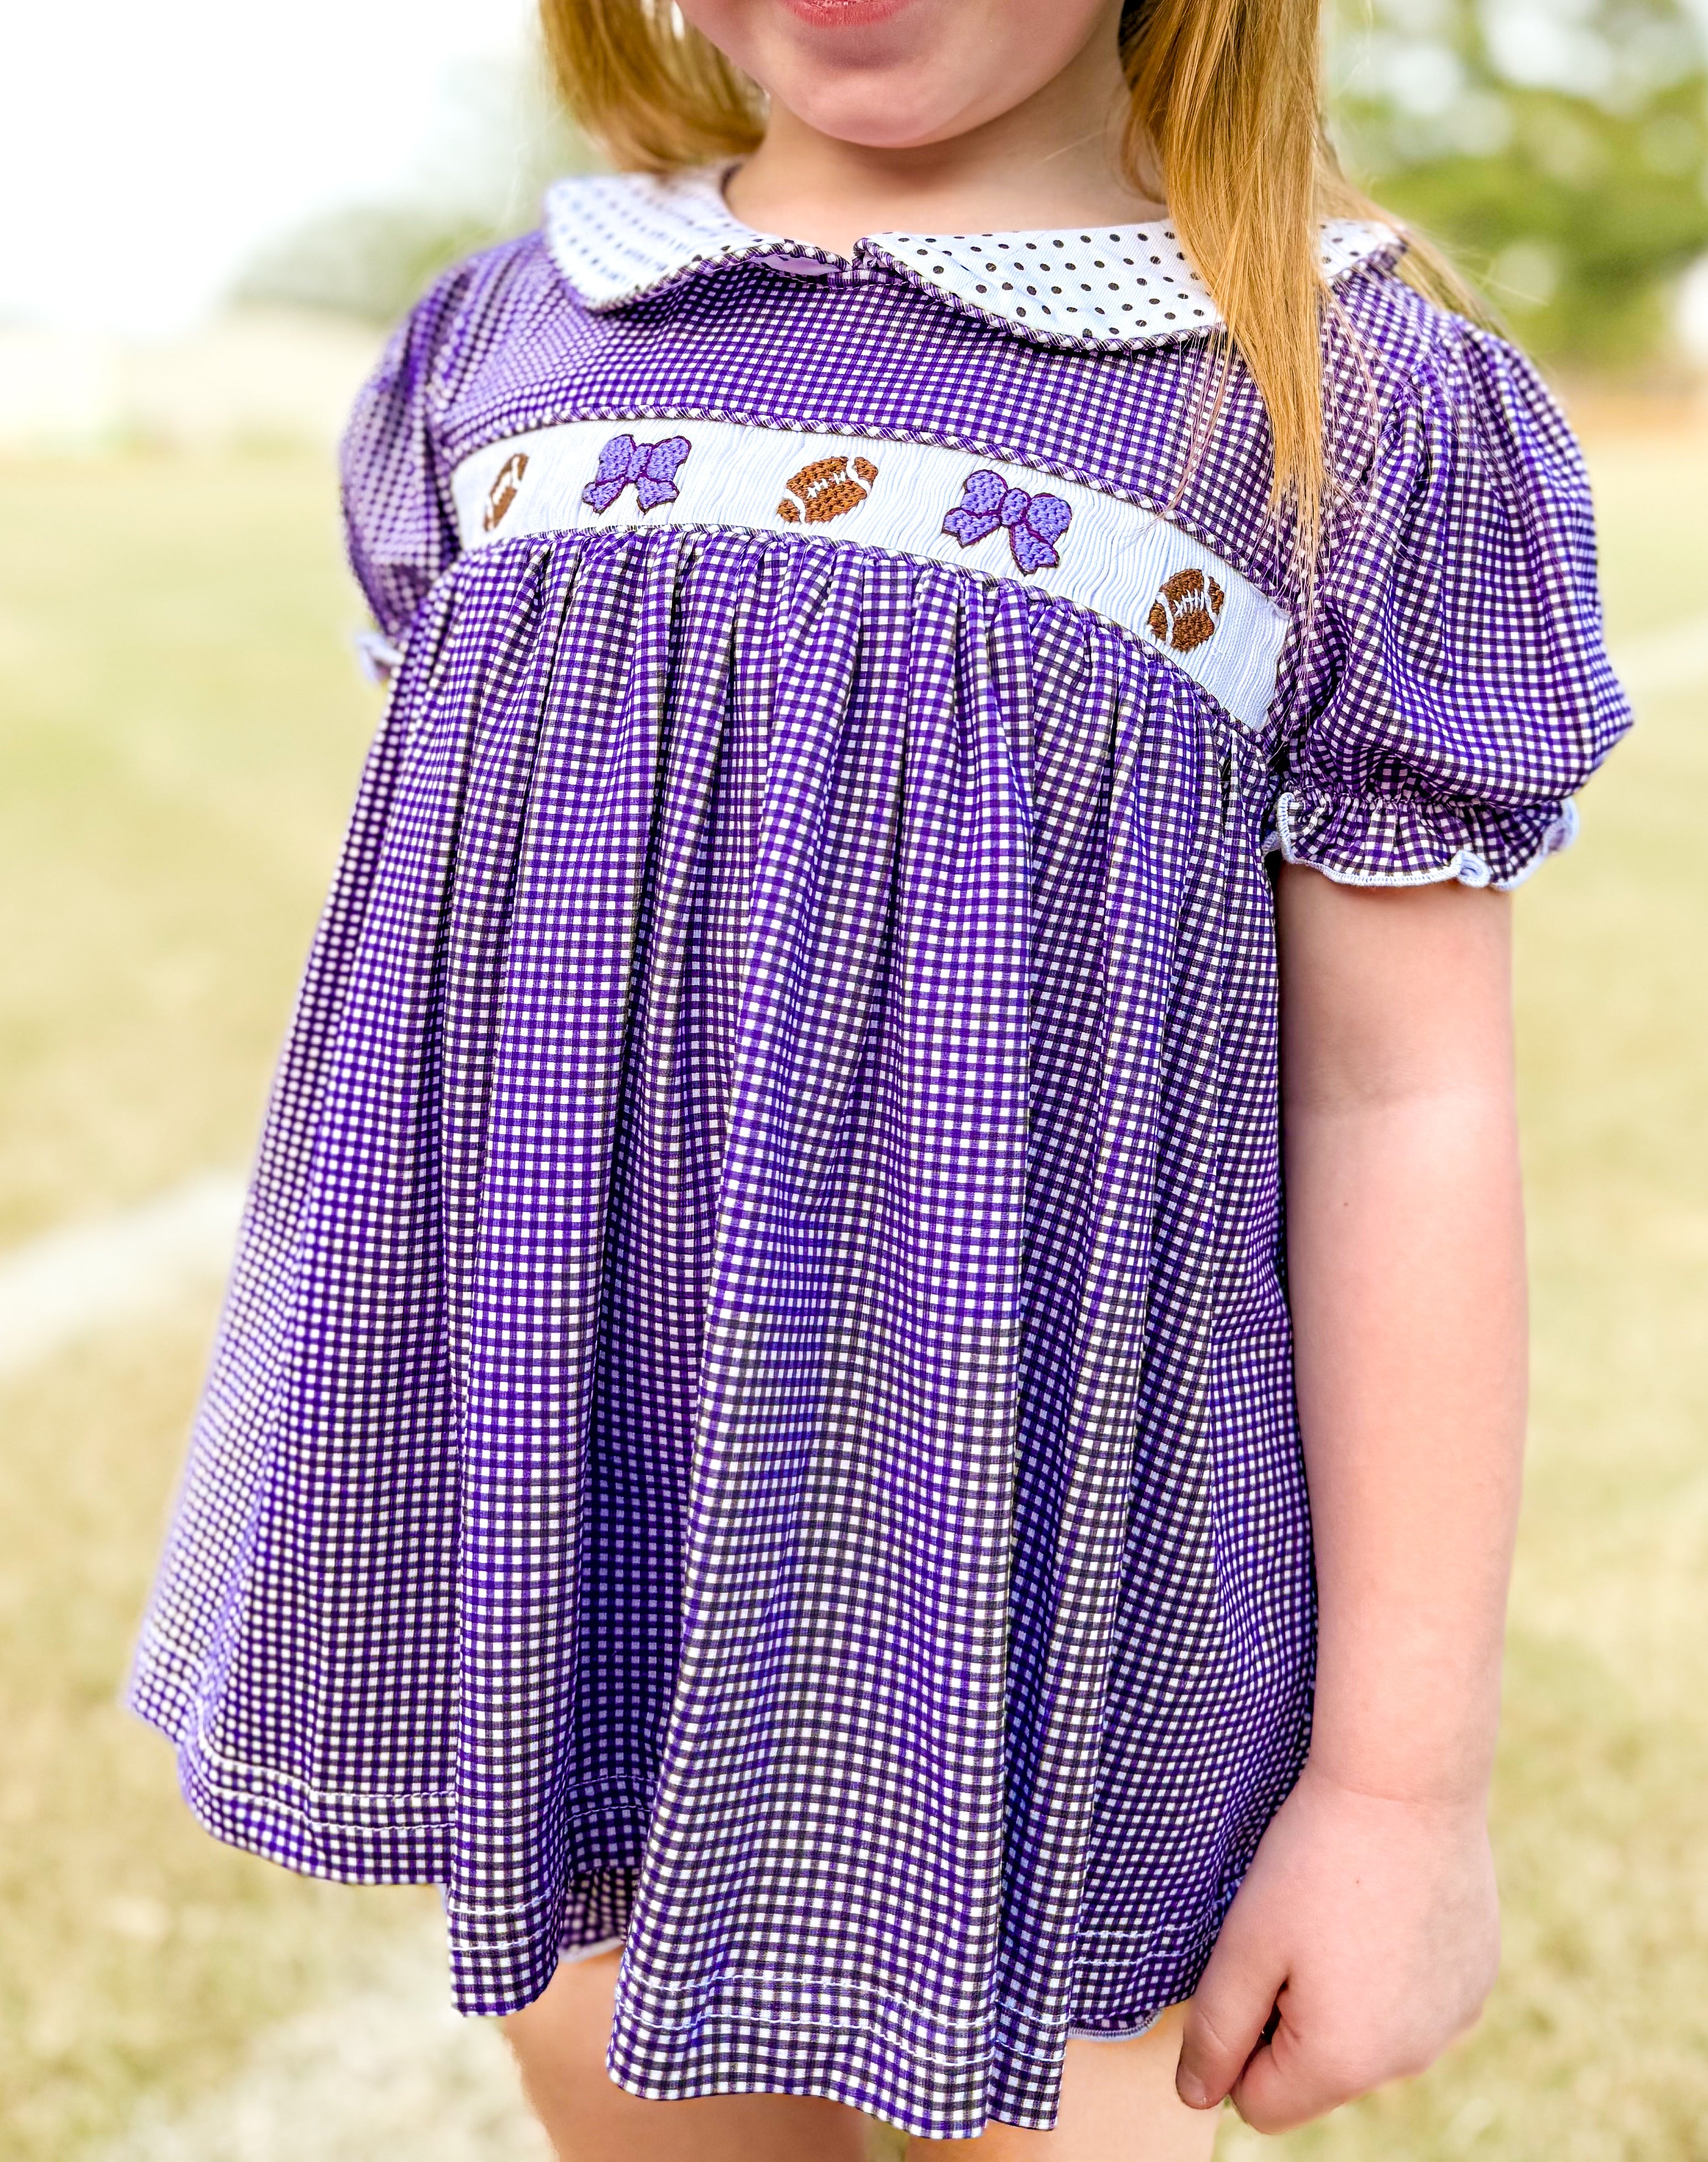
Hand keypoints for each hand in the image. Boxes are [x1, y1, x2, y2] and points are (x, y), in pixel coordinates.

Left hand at [1174, 1762, 1500, 2131]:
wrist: (1406, 1782)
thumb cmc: (1314, 1858)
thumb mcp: (1244, 1943)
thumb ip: (1216, 2030)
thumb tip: (1193, 2096)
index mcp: (1345, 2061)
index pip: (1261, 2104)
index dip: (1237, 2043)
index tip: (1249, 1970)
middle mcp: (1409, 2061)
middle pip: (1318, 2074)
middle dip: (1292, 2018)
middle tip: (1294, 1931)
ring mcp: (1452, 2023)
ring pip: (1370, 2039)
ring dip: (1344, 1997)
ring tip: (1340, 1913)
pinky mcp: (1476, 1983)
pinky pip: (1415, 2004)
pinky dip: (1393, 1972)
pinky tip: (1385, 1907)